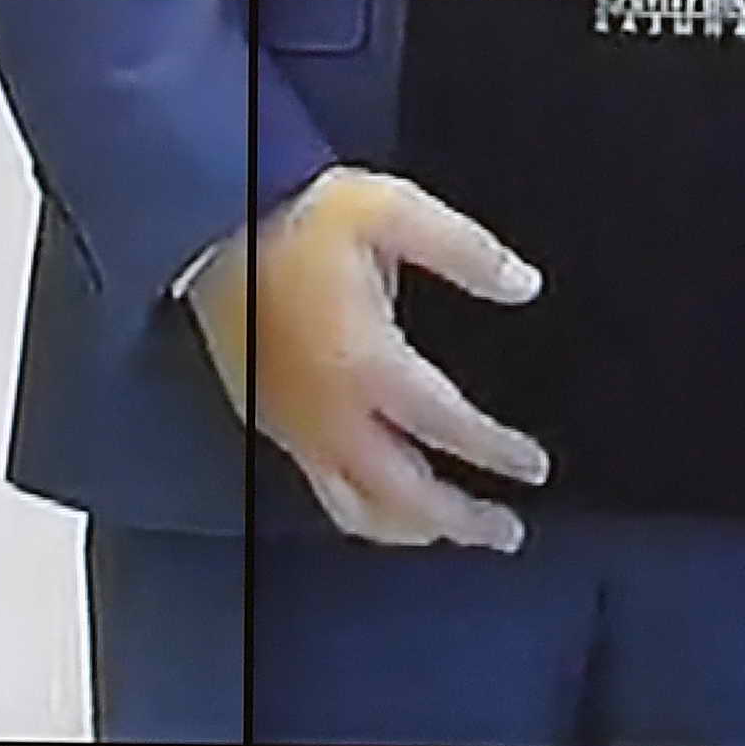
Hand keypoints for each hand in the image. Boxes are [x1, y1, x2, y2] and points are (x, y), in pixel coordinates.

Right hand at [184, 165, 549, 550]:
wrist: (209, 223)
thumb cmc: (303, 215)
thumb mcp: (394, 211)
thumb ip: (466, 251)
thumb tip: (526, 285)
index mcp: (366, 362)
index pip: (444, 426)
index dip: (494, 452)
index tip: (534, 469)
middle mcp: (328, 412)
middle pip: (402, 494)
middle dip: (459, 520)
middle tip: (507, 534)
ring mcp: (293, 426)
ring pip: (356, 508)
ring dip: (411, 529)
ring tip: (453, 532)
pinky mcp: (268, 424)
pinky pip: (322, 490)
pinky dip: (365, 511)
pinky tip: (387, 503)